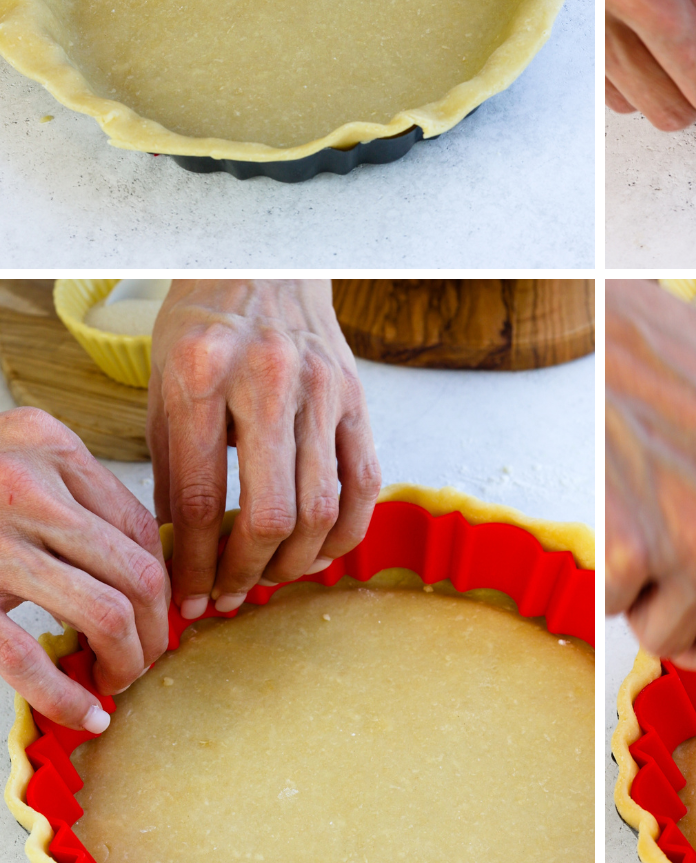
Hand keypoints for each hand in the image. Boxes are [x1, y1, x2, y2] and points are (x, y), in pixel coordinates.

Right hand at [0, 408, 168, 729]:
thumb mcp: (12, 463)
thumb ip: (66, 498)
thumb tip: (140, 575)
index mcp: (45, 441)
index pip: (138, 522)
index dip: (162, 579)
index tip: (163, 615)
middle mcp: (25, 482)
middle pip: (136, 569)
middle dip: (156, 629)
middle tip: (148, 658)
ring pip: (104, 612)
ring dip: (126, 661)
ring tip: (117, 681)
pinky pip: (28, 655)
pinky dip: (67, 695)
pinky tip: (85, 714)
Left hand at [147, 281, 381, 617]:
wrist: (265, 264)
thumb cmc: (204, 329)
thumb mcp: (164, 385)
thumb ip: (170, 465)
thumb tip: (179, 554)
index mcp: (202, 374)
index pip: (198, 497)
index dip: (192, 563)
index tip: (186, 598)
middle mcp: (268, 380)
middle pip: (269, 512)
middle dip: (244, 573)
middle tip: (227, 597)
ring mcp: (321, 388)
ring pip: (321, 508)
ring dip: (293, 562)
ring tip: (267, 578)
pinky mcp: (356, 396)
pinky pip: (364, 483)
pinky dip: (344, 533)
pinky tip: (318, 553)